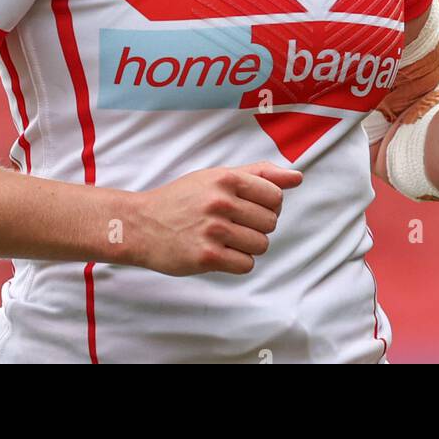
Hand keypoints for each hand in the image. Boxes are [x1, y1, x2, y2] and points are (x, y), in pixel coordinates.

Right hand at [131, 161, 302, 276]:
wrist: (141, 225)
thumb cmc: (182, 199)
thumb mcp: (216, 176)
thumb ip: (259, 174)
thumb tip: (297, 177)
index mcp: (226, 178)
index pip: (275, 197)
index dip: (267, 206)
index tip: (249, 208)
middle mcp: (221, 202)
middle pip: (270, 223)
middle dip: (256, 226)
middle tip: (232, 224)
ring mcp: (213, 230)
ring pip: (261, 245)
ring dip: (248, 246)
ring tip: (225, 238)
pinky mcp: (207, 257)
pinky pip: (246, 265)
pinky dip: (237, 262)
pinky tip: (219, 253)